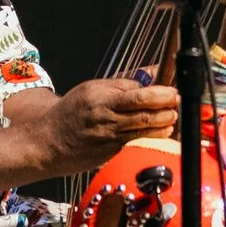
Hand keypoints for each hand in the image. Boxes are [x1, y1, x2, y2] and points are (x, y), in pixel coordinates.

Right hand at [22, 78, 180, 175]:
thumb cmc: (74, 112)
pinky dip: (154, 139)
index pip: (136, 95)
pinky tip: (164, 133)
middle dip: (166, 109)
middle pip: (143, 114)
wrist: (48, 142)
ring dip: (164, 124)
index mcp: (100, 99)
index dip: (159, 94)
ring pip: (144, 131)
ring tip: (172, 117)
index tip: (172, 91)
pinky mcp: (112, 154)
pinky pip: (137, 144)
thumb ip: (124, 83)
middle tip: (177, 103)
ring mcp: (109, 139)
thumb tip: (155, 71)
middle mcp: (105, 119)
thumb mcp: (93, 89)